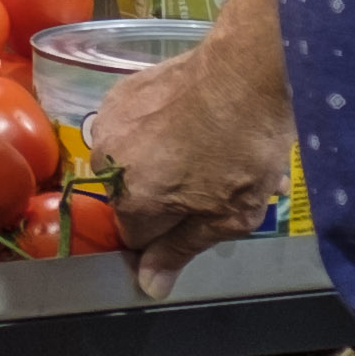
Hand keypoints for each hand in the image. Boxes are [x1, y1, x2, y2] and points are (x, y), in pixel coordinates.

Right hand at [80, 39, 288, 298]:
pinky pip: (133, 126)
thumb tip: (148, 286)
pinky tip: (196, 119)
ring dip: (165, 161)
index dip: (173, 233)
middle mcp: (108, 165)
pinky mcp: (120, 93)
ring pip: (134, 161)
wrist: (246, 70)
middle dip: (170, 195)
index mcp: (132, 203)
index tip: (204, 216)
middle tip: (219, 181)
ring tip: (213, 148)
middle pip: (135, 198)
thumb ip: (181, 251)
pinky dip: (158, 128)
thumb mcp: (228, 216)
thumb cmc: (244, 149)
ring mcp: (110, 125)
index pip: (139, 239)